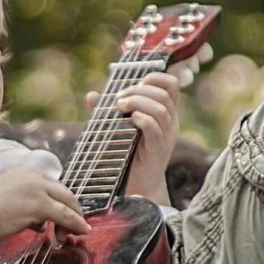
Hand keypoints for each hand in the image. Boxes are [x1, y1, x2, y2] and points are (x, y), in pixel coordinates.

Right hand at [0, 166, 89, 243]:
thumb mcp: (3, 201)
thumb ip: (23, 206)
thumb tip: (40, 223)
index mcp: (21, 171)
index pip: (49, 184)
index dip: (58, 200)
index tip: (62, 214)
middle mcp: (31, 175)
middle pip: (62, 191)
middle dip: (71, 209)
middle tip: (75, 223)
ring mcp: (36, 188)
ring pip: (67, 202)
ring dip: (75, 218)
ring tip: (77, 232)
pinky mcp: (40, 204)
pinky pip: (65, 215)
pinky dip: (76, 223)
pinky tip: (80, 231)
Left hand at [85, 44, 210, 204]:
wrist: (138, 186)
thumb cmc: (128, 154)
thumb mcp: (118, 128)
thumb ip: (106, 112)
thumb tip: (91, 95)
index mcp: (165, 113)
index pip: (171, 85)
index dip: (155, 77)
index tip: (135, 83)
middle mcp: (170, 123)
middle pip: (163, 94)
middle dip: (138, 91)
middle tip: (118, 100)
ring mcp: (166, 137)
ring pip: (160, 109)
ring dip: (137, 102)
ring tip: (119, 107)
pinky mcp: (158, 150)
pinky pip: (155, 128)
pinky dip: (141, 118)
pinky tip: (129, 120)